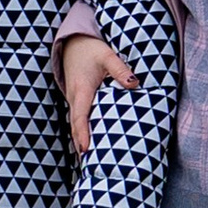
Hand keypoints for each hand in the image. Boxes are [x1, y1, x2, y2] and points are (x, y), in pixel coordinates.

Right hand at [61, 34, 137, 155]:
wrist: (72, 43)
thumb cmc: (89, 49)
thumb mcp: (106, 55)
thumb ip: (120, 69)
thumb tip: (135, 84)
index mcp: (81, 89)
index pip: (80, 116)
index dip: (82, 134)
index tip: (85, 149)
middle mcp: (74, 97)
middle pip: (75, 126)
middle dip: (80, 145)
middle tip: (87, 165)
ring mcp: (73, 99)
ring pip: (75, 124)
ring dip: (80, 141)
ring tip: (88, 161)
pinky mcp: (76, 99)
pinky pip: (77, 119)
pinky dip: (80, 132)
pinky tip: (87, 143)